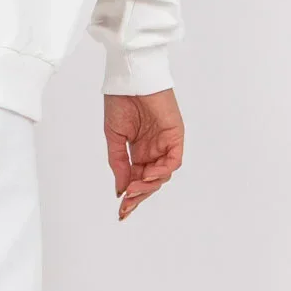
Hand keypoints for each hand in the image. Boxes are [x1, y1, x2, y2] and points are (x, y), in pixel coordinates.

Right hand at [104, 88, 183, 219]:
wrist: (130, 79)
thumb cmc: (120, 102)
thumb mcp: (114, 138)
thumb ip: (119, 164)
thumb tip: (120, 190)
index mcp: (139, 151)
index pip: (137, 179)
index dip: (130, 196)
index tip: (121, 211)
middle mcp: (154, 150)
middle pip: (150, 181)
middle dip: (139, 196)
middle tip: (126, 208)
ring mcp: (166, 144)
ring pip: (162, 175)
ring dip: (148, 186)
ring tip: (133, 191)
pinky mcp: (175, 136)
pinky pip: (173, 161)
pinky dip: (161, 171)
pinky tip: (147, 177)